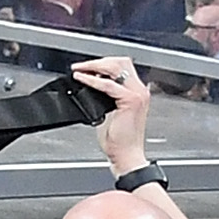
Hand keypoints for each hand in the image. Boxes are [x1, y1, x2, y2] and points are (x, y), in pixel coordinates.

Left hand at [71, 57, 152, 172]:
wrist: (127, 156)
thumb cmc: (119, 141)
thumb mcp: (109, 113)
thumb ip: (104, 97)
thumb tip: (88, 87)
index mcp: (137, 91)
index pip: (121, 67)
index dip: (102, 64)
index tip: (85, 67)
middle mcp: (140, 90)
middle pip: (120, 61)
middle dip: (98, 61)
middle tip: (80, 66)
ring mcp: (137, 94)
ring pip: (116, 67)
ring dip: (94, 66)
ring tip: (79, 70)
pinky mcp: (131, 101)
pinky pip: (108, 85)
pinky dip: (92, 80)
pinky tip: (81, 79)